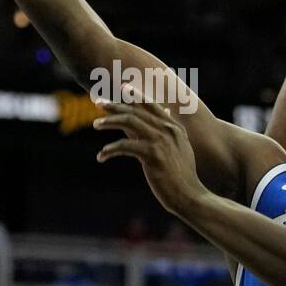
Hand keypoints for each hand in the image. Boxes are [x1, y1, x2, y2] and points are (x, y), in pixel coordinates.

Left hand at [93, 94, 205, 215]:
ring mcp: (161, 141)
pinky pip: (124, 146)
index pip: (151, 104)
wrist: (190, 196)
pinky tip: (101, 156)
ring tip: (96, 124)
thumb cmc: (182, 176)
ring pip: (129, 121)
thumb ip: (170, 132)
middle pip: (136, 110)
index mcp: (174, 127)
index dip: (135, 95)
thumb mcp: (180, 148)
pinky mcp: (152, 155)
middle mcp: (168, 129)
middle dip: (115, 105)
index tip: (121, 88)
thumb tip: (164, 115)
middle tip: (98, 103)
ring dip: (109, 121)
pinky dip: (110, 150)